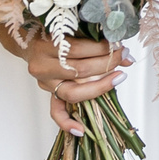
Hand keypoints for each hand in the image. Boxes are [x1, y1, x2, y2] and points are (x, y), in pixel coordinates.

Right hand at [13, 31, 129, 135]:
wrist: (31, 41)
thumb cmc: (56, 33)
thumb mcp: (75, 30)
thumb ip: (98, 40)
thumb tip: (127, 56)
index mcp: (47, 45)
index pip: (79, 50)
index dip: (103, 49)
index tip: (120, 46)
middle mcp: (43, 66)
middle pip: (79, 70)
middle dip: (106, 64)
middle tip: (123, 58)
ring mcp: (45, 82)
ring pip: (72, 92)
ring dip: (99, 88)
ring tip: (117, 79)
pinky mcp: (48, 93)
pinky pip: (56, 112)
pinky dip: (67, 123)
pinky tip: (80, 129)